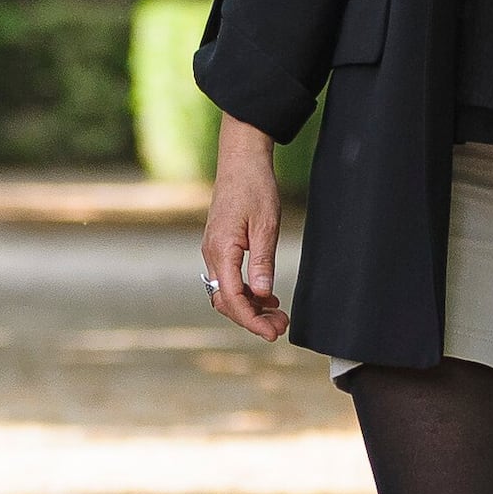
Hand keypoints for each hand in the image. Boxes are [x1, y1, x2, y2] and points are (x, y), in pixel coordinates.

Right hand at [202, 116, 290, 342]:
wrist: (241, 160)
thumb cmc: (254, 187)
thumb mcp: (265, 226)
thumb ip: (262, 262)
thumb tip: (260, 295)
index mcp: (221, 251)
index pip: (232, 298)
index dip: (252, 320)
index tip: (272, 333)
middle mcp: (211, 254)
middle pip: (226, 301)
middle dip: (252, 318)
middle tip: (280, 327)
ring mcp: (213, 251)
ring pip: (226, 292)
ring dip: (250, 306)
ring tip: (278, 314)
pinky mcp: (220, 246)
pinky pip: (228, 278)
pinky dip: (247, 291)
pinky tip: (267, 296)